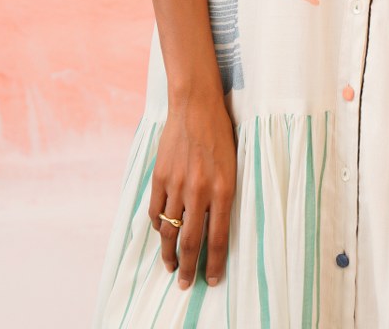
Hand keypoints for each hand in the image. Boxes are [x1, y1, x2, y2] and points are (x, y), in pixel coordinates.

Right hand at [148, 93, 236, 288]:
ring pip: (169, 231)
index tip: (211, 280)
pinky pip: (155, 210)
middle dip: (187, 268)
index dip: (214, 264)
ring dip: (168, 253)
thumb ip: (223, 196)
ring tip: (170, 266)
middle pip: (189, 242)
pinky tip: (161, 231)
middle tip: (185, 283)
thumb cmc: (220, 134)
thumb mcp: (232, 166)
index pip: (217, 239)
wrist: (196, 106)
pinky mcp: (160, 177)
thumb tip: (215, 225)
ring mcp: (177, 185)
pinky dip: (157, 225)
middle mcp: (199, 192)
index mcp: (222, 190)